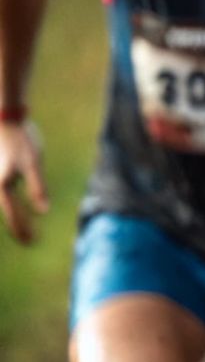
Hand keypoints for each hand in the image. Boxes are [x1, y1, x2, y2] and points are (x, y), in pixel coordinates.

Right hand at [0, 122, 48, 244]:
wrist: (6, 119)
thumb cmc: (21, 140)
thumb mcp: (34, 164)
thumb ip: (38, 188)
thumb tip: (42, 212)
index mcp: (2, 186)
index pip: (14, 215)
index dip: (22, 230)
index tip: (31, 242)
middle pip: (6, 212)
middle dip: (17, 228)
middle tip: (28, 242)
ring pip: (4, 204)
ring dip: (12, 217)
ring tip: (22, 229)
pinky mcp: (0, 173)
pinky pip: (4, 195)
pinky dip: (10, 205)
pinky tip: (15, 205)